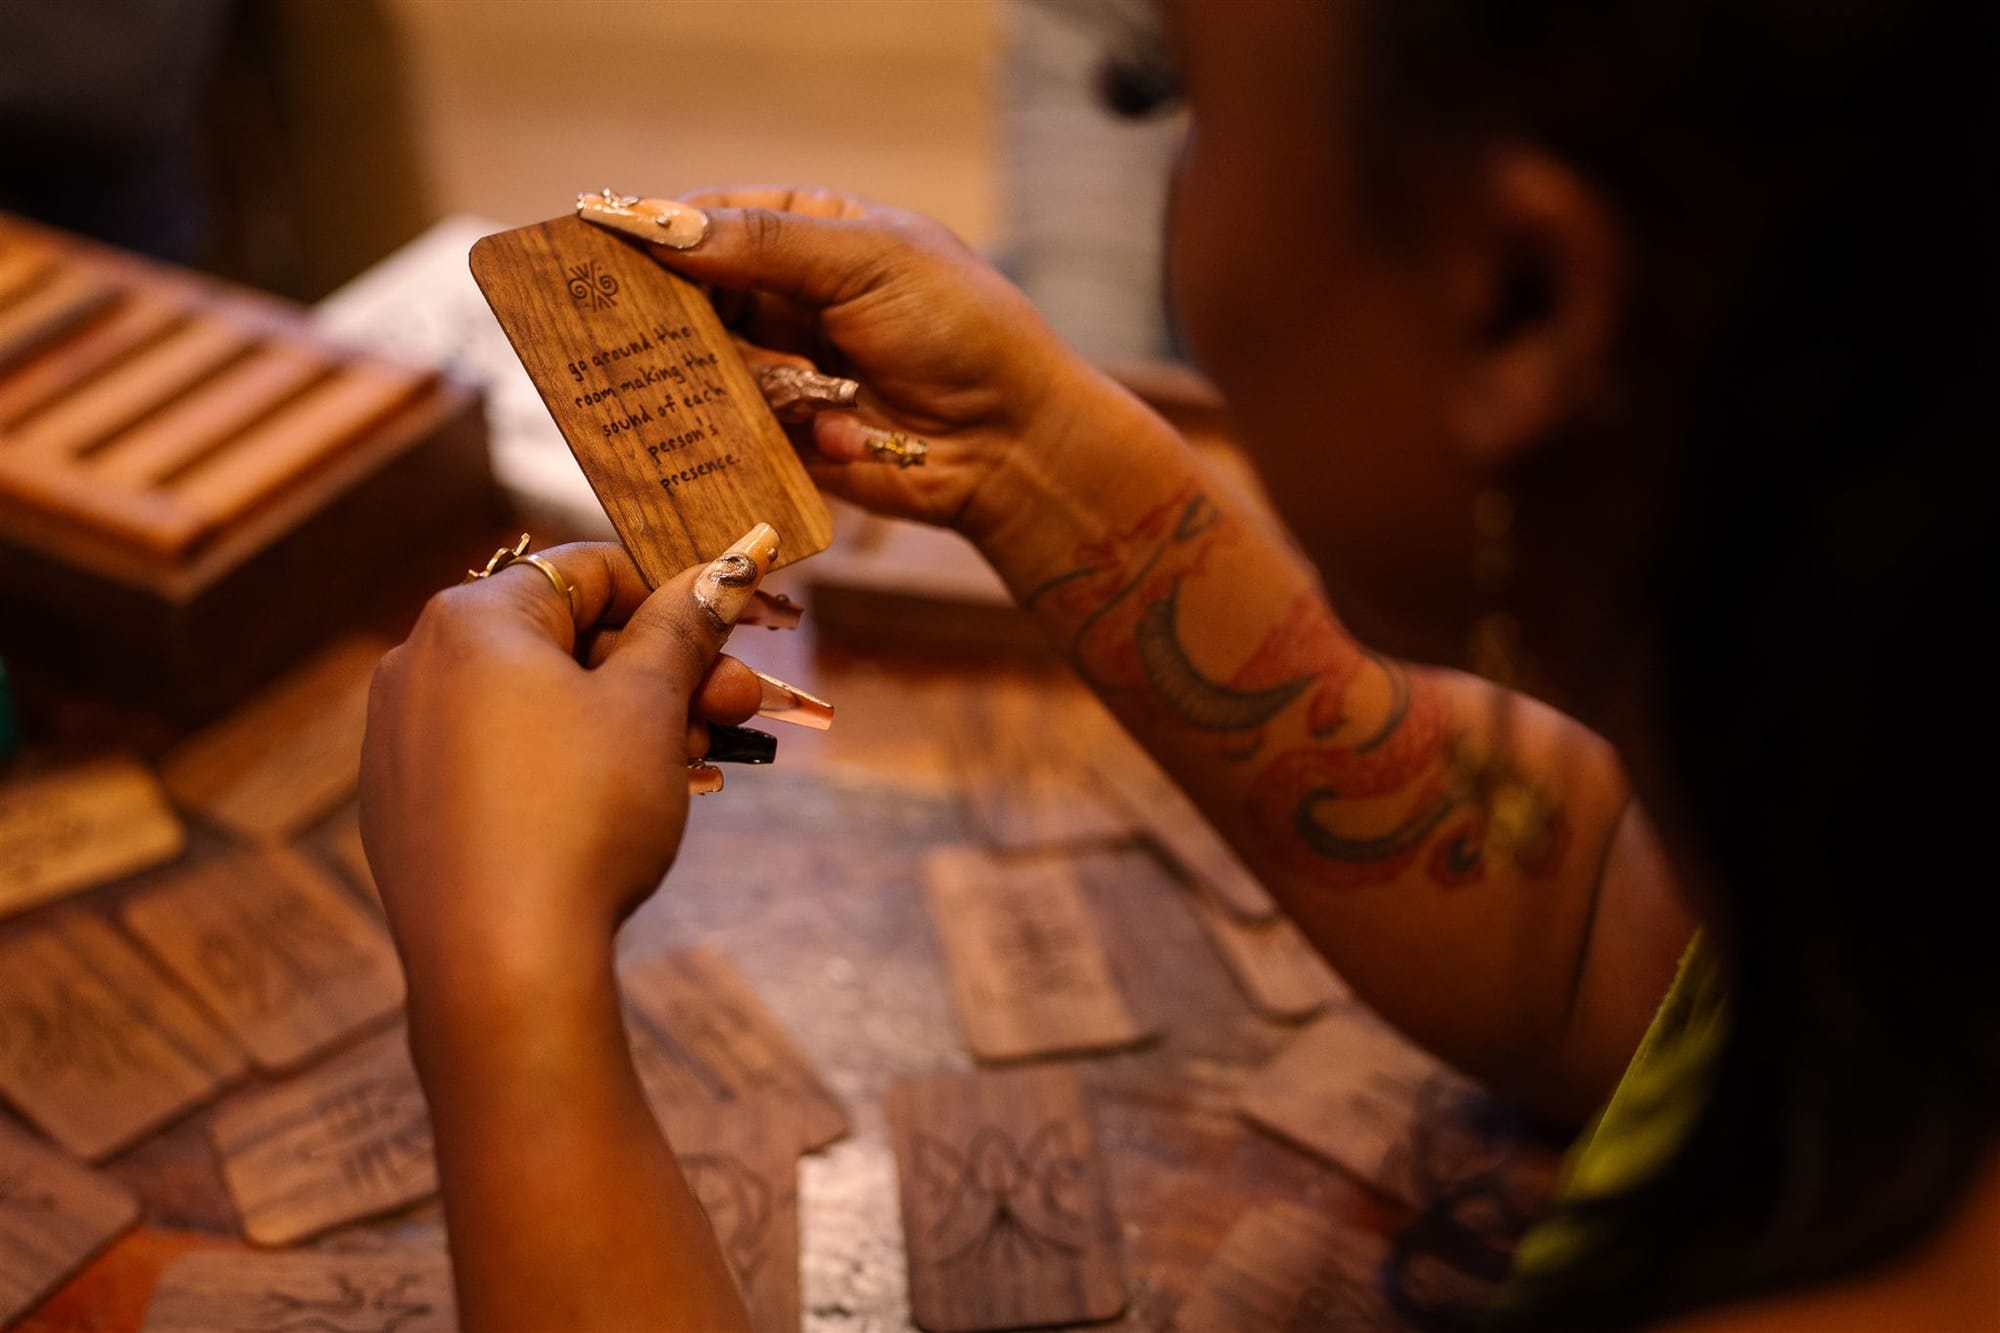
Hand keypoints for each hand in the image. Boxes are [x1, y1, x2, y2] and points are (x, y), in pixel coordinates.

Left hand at [358, 532, 774, 1011]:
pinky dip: (571, 766)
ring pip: (540, 706)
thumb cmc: (580, 816)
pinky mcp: (409, 811)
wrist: (503, 963)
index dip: (673, 594)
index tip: (735, 624)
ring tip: (699, 762)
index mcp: (471, 620)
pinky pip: (504, 761)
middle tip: (740, 704)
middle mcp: (420, 666)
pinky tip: (632, 801)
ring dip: (628, 721)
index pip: (587, 571)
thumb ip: (682, 629)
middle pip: (566, 642)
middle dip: (663, 670)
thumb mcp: (648, 708)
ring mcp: (405, 742)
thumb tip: (722, 572)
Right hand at [592, 186, 1129, 539]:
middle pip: (695, 295)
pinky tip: (788, 430)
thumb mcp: (871, 262)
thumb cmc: (961, 332)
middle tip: (623, 319)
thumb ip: (768, 244)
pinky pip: (734, 429)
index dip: (659, 229)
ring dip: (722, 376)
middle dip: (667, 311)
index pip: (716, 218)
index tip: (603, 240)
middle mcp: (793, 299)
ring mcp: (787, 369)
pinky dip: (751, 430)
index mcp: (816, 235)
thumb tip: (668, 226)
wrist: (1013, 442)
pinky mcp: (787, 437)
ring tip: (744, 384)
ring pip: (708, 365)